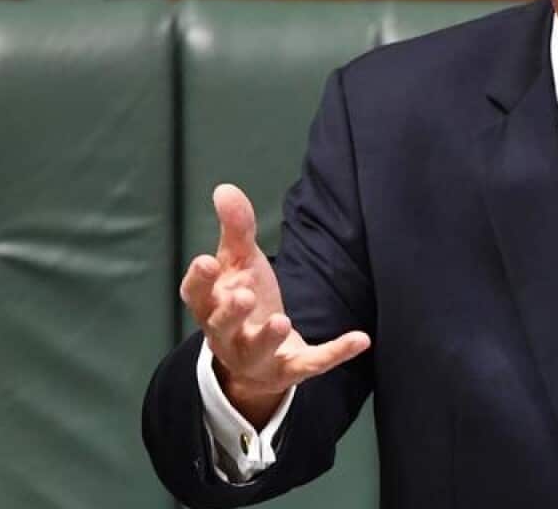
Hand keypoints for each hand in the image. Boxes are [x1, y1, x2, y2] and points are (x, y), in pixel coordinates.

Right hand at [180, 184, 370, 427]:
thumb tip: (225, 189)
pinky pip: (312, 364)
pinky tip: (361, 339)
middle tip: (244, 296)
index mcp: (212, 305)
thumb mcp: (240, 263)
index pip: (196, 295)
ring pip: (258, 350)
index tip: (206, 261)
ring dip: (268, 337)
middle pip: (222, 326)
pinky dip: (335, 353)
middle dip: (231, 312)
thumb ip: (237, 229)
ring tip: (281, 319)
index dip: (199, 281)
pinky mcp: (290, 369)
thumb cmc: (242, 298)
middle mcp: (228, 335)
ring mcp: (258, 356)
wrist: (257, 357)